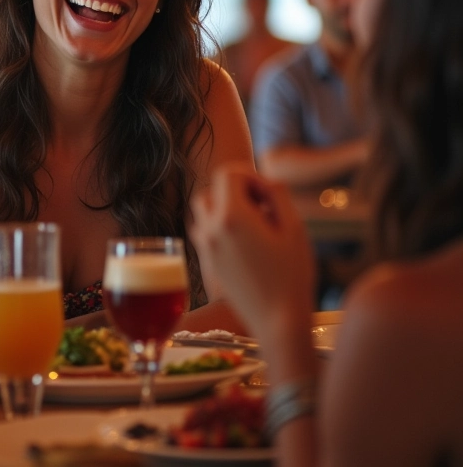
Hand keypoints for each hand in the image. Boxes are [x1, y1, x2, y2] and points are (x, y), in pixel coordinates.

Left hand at [189, 163, 314, 347]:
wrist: (277, 323)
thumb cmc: (292, 276)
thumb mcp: (295, 228)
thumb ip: (278, 194)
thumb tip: (265, 181)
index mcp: (231, 217)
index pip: (227, 174)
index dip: (250, 176)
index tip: (270, 194)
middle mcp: (210, 229)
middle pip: (211, 190)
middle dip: (235, 190)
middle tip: (263, 207)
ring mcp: (205, 247)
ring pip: (203, 211)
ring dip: (224, 207)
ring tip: (255, 224)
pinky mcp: (206, 264)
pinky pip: (204, 232)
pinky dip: (220, 226)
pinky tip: (246, 243)